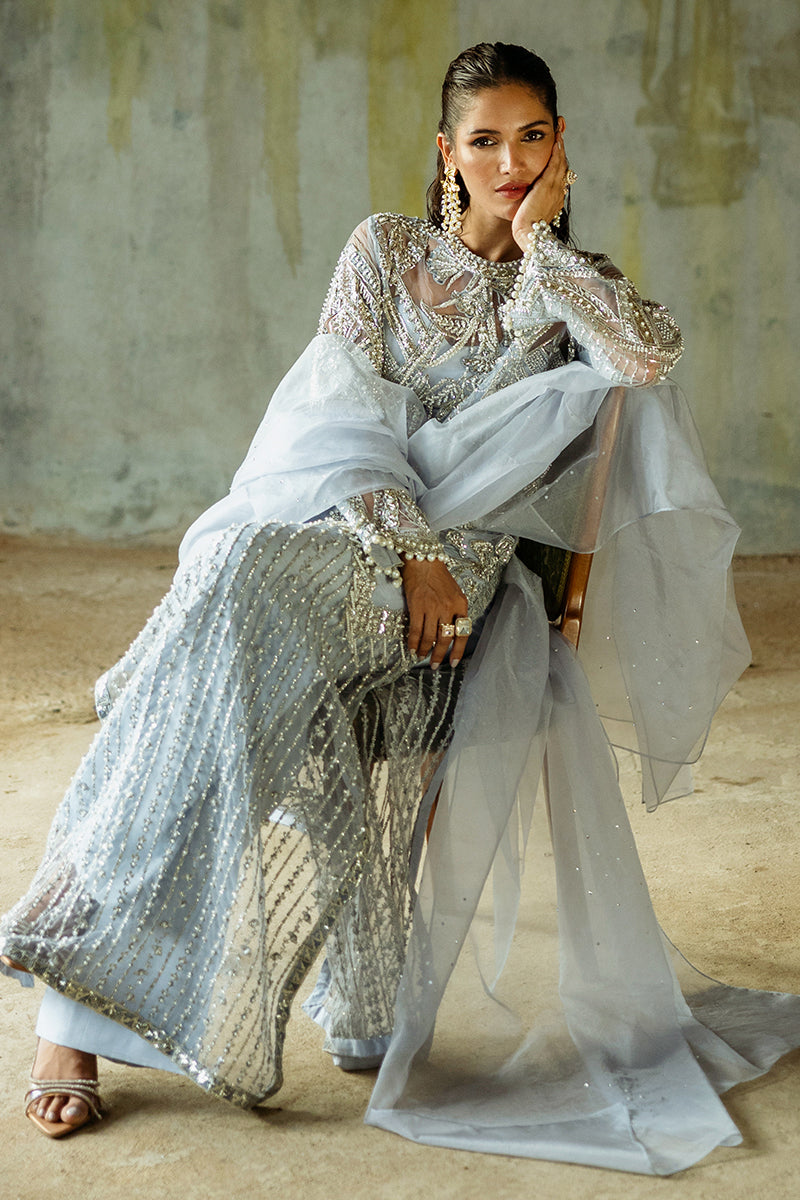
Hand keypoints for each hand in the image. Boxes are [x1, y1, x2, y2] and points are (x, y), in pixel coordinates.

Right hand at [401, 557, 468, 668]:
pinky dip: (413, 642)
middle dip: (440, 655)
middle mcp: (448, 607)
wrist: (423, 558)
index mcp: (461, 604)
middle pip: (446, 638)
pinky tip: (412, 649)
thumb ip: (454, 610)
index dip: (458, 650)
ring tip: (421, 657)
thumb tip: (449, 632)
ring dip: (425, 650)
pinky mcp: (417, 606)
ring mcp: (432, 607)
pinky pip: (416, 630)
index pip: (463, 633)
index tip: (453, 662)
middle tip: (435, 665)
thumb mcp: (453, 591)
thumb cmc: (437, 574)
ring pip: (430, 637)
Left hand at [511, 122, 568, 250]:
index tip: (557, 144)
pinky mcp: (547, 187)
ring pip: (560, 162)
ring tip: (558, 129)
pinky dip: (556, 152)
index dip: (558, 157)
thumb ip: (530, 200)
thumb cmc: (525, 228)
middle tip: (560, 129)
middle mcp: (558, 192)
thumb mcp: (529, 211)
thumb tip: (524, 193)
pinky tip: (556, 140)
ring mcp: (554, 189)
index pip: (558, 173)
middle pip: (562, 164)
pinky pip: (554, 165)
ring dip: (560, 144)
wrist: (527, 235)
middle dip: (561, 146)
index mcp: (555, 198)